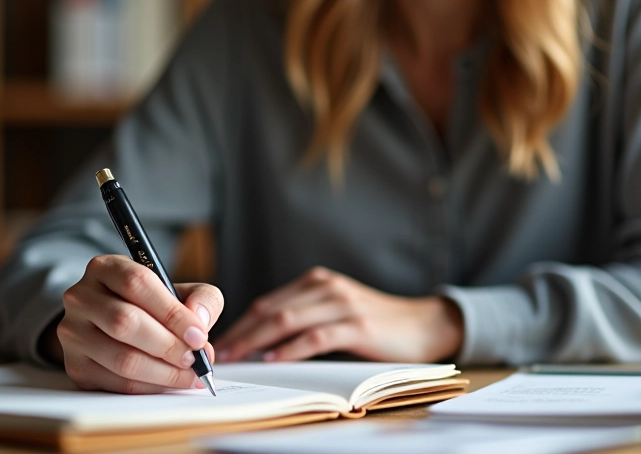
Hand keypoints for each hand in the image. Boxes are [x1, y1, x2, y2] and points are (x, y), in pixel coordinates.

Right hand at [56, 255, 223, 393]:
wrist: (111, 326)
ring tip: (189, 375)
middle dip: (169, 346)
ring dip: (163, 372)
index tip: (199, 335)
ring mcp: (73, 333)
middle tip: (196, 360)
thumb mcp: (180, 291)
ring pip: (121, 358)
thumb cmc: (152, 306)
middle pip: (125, 322)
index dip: (172, 312)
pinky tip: (168, 382)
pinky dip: (150, 387)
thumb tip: (200, 323)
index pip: (137, 283)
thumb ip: (201, 299)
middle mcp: (81, 297)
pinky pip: (117, 383)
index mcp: (105, 269)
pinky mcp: (75, 366)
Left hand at [214, 266, 463, 363]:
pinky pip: (316, 337)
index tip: (218, 342)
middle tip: (217, 353)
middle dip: (240, 333)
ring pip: (287, 320)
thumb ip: (304, 317)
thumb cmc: (375, 323)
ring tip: (237, 357)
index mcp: (317, 282)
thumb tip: (261, 342)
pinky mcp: (358, 326)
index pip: (267, 302)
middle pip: (271, 310)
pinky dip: (291, 348)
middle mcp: (326, 287)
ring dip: (257, 340)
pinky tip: (274, 358)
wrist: (423, 325)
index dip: (239, 323)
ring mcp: (342, 305)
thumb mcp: (335, 310)